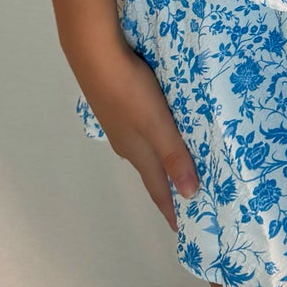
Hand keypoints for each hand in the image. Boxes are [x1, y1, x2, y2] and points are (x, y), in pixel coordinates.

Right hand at [73, 43, 201, 232]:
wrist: (96, 56)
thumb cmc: (131, 92)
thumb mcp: (158, 124)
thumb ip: (174, 156)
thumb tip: (190, 195)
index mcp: (138, 152)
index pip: (158, 188)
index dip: (171, 209)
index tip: (183, 230)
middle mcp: (127, 144)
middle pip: (151, 172)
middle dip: (168, 188)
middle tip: (188, 200)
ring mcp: (119, 125)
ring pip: (144, 151)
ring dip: (161, 162)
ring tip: (177, 167)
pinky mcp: (116, 105)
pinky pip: (140, 131)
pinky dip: (153, 139)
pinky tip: (158, 130)